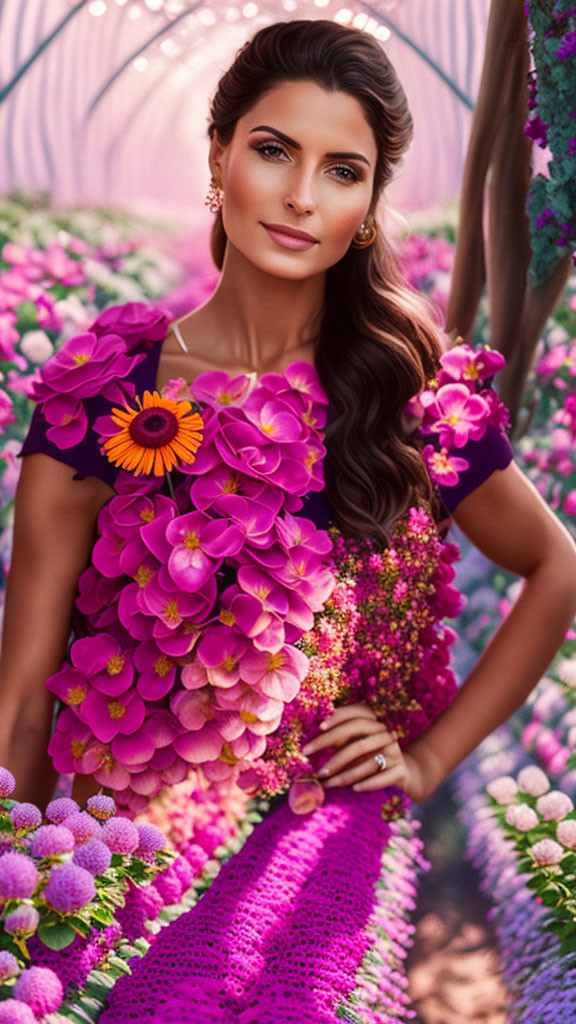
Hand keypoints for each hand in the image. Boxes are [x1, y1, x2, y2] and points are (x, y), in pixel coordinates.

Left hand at [301, 702, 429, 802]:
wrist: (407, 773)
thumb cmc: (372, 757)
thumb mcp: (357, 745)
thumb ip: (340, 740)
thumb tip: (310, 745)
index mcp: (376, 723)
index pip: (358, 713)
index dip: (340, 716)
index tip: (320, 725)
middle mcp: (387, 734)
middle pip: (358, 735)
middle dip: (331, 744)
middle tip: (309, 754)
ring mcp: (395, 752)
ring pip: (368, 760)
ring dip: (344, 773)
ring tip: (325, 782)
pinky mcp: (401, 771)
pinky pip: (383, 776)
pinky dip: (368, 783)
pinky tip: (354, 789)